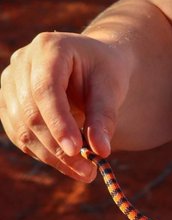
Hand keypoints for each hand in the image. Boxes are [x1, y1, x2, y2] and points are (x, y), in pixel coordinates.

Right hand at [0, 32, 129, 179]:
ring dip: (51, 156)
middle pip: (31, 113)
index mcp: (48, 48)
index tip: (76, 151)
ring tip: (83, 171)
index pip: (46, 89)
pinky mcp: (8, 105)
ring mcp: (9, 84)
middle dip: (57, 147)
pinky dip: (43, 153)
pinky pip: (21, 136)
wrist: (92, 63)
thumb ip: (105, 116)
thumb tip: (100, 151)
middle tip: (87, 172)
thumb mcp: (112, 87)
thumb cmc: (104, 70)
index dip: (58, 122)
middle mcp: (22, 63)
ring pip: (22, 129)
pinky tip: (67, 162)